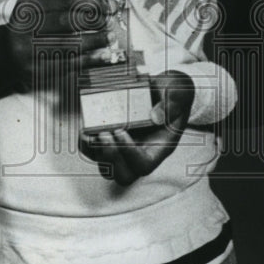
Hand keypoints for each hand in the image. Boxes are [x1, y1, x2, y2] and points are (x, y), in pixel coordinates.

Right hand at [7, 0, 110, 89]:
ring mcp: (29, 51)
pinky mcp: (36, 71)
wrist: (3, 54)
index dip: (90, 4)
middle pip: (67, 22)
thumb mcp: (39, 8)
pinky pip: (68, 65)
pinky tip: (102, 56)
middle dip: (92, 22)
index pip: (65, 2)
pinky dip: (89, 60)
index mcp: (29, 6)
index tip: (106, 6)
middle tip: (108, 22)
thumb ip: (66, 5)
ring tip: (109, 37)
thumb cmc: (29, 27)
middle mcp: (26, 27)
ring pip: (70, 45)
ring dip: (94, 41)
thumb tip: (100, 6)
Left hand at [79, 70, 194, 185]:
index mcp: (160, 147)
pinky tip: (85, 128)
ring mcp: (125, 149)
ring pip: (106, 167)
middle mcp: (142, 152)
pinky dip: (86, 144)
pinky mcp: (113, 141)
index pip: (143, 165)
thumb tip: (155, 117)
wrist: (163, 88)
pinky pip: (95, 153)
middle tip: (103, 134)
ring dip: (94, 152)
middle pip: (123, 174)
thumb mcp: (179, 92)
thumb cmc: (173, 93)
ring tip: (89, 132)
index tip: (120, 131)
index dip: (129, 153)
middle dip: (110, 158)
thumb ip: (171, 103)